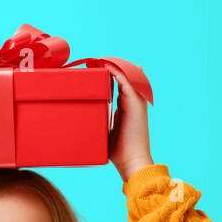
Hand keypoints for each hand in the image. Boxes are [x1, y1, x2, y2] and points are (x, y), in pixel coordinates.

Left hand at [104, 63, 153, 182]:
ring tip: (97, 60)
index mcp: (129, 106)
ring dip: (112, 65)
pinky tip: (104, 65)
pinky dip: (115, 70)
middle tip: (94, 62)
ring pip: (127, 74)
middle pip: (126, 75)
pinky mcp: (134, 102)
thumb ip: (100, 122)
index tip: (95, 69)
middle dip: (111, 66)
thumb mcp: (107, 132)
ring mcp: (137, 100)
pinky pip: (125, 79)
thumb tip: (85, 119)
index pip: (121, 83)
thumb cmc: (120, 152)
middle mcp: (135, 100)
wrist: (132, 161)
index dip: (109, 74)